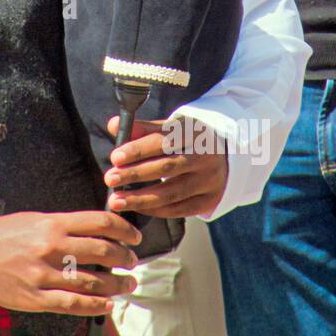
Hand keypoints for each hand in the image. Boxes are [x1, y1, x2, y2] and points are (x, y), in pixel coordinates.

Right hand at [0, 211, 140, 315]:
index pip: (101, 223)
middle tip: (132, 262)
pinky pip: (72, 304)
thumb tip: (99, 233)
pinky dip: (95, 306)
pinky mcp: (35, 297)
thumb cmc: (3, 234)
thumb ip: (66, 226)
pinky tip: (107, 305)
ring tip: (126, 285)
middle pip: (103, 252)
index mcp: (53, 223)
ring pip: (93, 282)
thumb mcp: (36, 219)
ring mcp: (43, 274)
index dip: (125, 230)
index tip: (134, 237)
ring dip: (117, 285)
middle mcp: (51, 247)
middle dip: (125, 259)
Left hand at [103, 115, 228, 218]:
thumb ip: (143, 129)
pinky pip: (178, 209)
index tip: (115, 157)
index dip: (138, 149)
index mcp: (194, 133)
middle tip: (110, 179)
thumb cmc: (187, 142)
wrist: (226, 159)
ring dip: (140, 199)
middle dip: (135, 174)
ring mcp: (209, 181)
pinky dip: (154, 210)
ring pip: (171, 193)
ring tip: (116, 201)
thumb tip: (114, 125)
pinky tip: (135, 207)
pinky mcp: (209, 201)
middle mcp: (205, 157)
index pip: (164, 141)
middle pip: (167, 168)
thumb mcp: (170, 129)